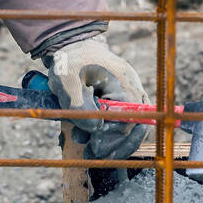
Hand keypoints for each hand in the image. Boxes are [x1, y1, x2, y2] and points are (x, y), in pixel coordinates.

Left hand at [43, 36, 149, 160]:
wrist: (73, 48)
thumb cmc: (70, 63)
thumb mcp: (67, 83)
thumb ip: (78, 105)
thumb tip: (95, 130)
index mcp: (123, 85)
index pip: (126, 121)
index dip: (110, 138)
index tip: (93, 146)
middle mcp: (133, 91)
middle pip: (135, 128)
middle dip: (113, 145)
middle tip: (92, 154)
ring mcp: (132, 95)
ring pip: (133, 127)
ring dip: (114, 143)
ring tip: (90, 149)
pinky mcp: (125, 100)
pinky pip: (127, 122)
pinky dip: (114, 134)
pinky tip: (96, 140)